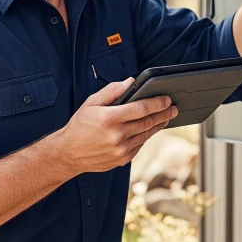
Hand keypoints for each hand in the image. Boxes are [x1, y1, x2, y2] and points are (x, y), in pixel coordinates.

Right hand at [56, 78, 177, 173]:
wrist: (68, 153)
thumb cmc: (80, 125)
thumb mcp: (91, 103)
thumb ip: (112, 91)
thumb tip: (131, 82)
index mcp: (109, 119)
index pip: (140, 109)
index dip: (157, 103)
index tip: (167, 99)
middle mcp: (116, 135)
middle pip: (147, 122)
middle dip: (163, 113)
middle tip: (173, 108)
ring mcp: (121, 149)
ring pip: (146, 134)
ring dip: (158, 125)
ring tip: (166, 117)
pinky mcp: (122, 159)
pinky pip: (139, 145)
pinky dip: (145, 135)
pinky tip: (149, 128)